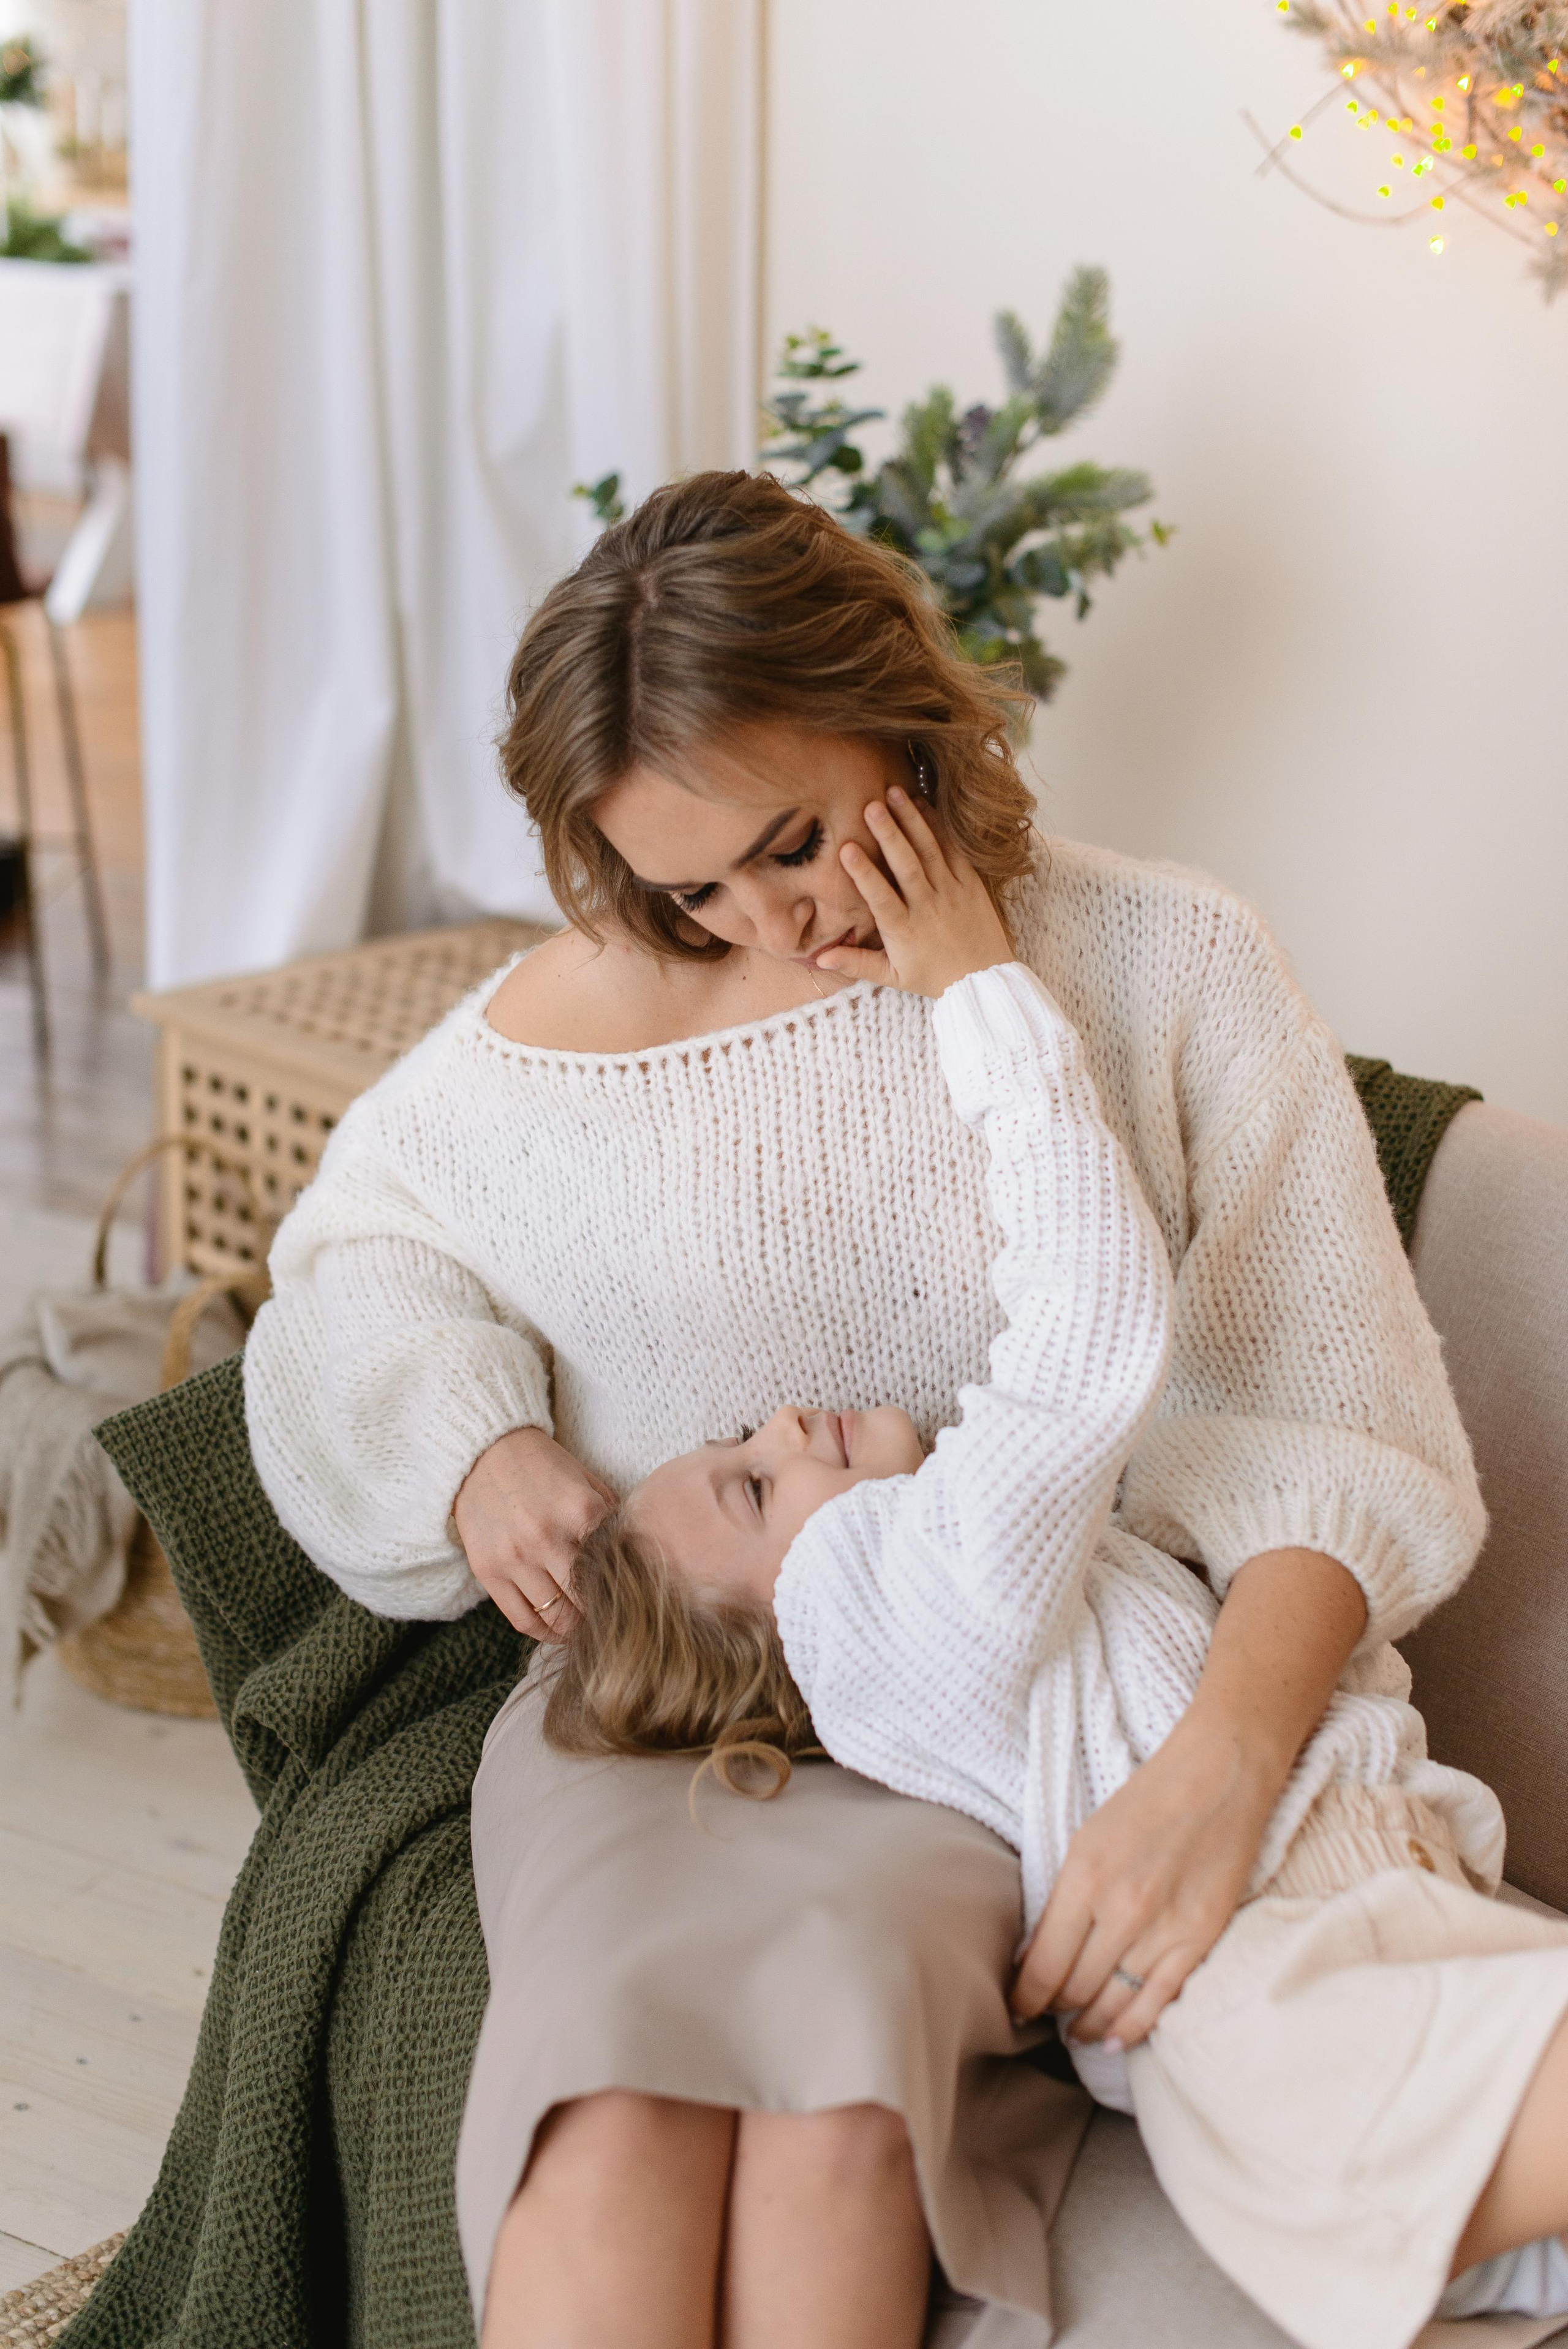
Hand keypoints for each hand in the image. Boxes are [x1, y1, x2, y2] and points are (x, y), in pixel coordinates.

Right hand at [453, 1425, 615, 1640]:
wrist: (484, 1453)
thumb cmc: (543, 1468)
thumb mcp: (586, 1482)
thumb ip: (612, 1517)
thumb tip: (639, 1555)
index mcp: (581, 1512)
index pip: (615, 1570)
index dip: (627, 1592)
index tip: (633, 1602)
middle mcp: (548, 1537)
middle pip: (588, 1601)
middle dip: (604, 1617)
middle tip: (614, 1623)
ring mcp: (516, 1557)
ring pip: (556, 1617)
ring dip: (576, 1630)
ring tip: (588, 1631)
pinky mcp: (489, 1571)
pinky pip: (522, 1620)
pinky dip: (544, 1633)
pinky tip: (558, 1632)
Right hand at [815, 787, 1011, 998]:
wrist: (985, 980)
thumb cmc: (935, 978)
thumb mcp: (893, 977)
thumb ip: (856, 963)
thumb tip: (818, 959)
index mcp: (905, 929)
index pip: (881, 896)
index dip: (864, 873)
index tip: (847, 848)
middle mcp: (928, 906)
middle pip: (907, 865)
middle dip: (889, 834)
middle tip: (871, 805)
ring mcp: (952, 892)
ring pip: (930, 851)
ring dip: (912, 820)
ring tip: (894, 793)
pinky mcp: (971, 883)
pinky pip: (955, 850)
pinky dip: (939, 826)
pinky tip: (924, 804)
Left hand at [1011, 1717, 1275, 2048]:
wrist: (1219, 1776)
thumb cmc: (1146, 1801)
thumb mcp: (1086, 1840)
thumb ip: (1062, 1900)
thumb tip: (1034, 1957)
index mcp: (1085, 1878)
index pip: (1044, 1965)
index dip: (1025, 1996)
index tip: (1015, 2006)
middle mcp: (1122, 1909)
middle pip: (1075, 1988)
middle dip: (1053, 2009)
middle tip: (1042, 2018)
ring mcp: (1165, 1929)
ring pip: (1114, 2003)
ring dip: (1088, 2025)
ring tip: (1075, 2034)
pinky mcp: (1200, 1939)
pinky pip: (1159, 2001)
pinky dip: (1131, 2028)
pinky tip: (1111, 2040)